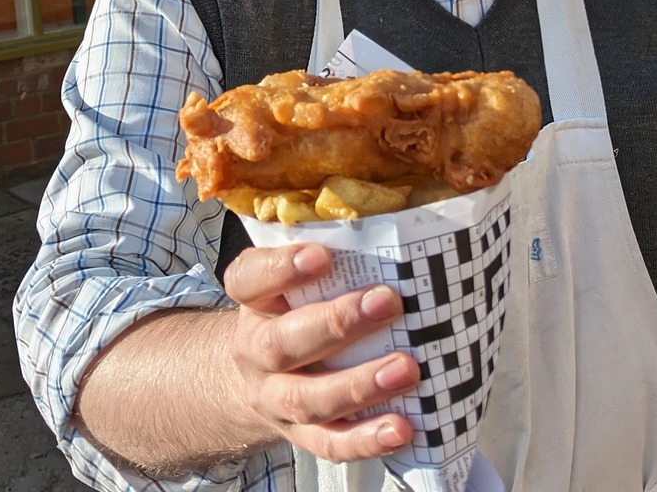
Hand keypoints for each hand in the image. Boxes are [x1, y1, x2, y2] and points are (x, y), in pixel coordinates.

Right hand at [222, 243, 419, 463]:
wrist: (257, 377)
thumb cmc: (294, 311)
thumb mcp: (293, 281)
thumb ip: (328, 253)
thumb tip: (398, 213)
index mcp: (254, 303)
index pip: (249, 281)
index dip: (281, 269)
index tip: (322, 254)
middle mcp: (256, 352)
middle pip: (283, 344)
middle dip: (336, 323)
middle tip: (387, 301)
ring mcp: (276, 399)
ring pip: (309, 398)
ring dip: (360, 385)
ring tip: (407, 368)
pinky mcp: (301, 435)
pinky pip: (330, 443)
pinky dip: (365, 439)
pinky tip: (401, 428)